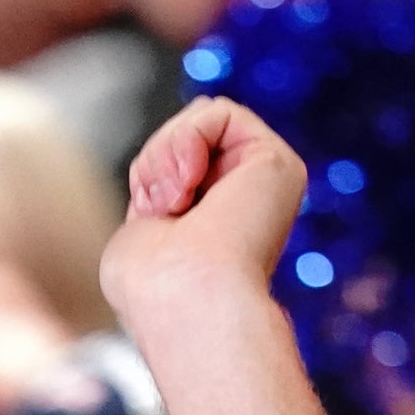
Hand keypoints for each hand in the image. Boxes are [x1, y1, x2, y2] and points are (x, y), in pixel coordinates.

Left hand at [100, 97, 309, 331]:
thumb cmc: (154, 288)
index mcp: (215, 222)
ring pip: (200, 118)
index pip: (171, 161)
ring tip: (176, 200)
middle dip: (157, 160)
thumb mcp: (136, 229)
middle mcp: (245, 201)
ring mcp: (264, 182)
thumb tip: (184, 163)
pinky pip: (219, 112)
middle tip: (164, 206)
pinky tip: (191, 183)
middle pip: (186, 132)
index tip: (150, 215)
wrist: (188, 302)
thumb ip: (158, 188)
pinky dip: (189, 139)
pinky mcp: (278, 163)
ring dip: (168, 153)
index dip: (148, 176)